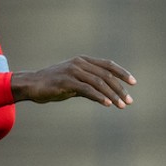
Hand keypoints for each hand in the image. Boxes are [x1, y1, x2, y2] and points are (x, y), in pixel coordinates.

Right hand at [10, 56, 135, 107]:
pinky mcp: (66, 81)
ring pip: (98, 82)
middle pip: (106, 75)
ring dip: (112, 95)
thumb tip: (108, 95)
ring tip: (121, 105)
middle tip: (129, 101)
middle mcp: (79, 63)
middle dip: (119, 88)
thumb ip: (90, 85)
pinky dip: (99, 96)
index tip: (133, 83)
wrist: (33, 85)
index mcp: (83, 61)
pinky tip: (107, 104)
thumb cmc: (54, 84)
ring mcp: (72, 71)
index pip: (108, 65)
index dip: (122, 73)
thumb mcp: (75, 82)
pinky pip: (86, 89)